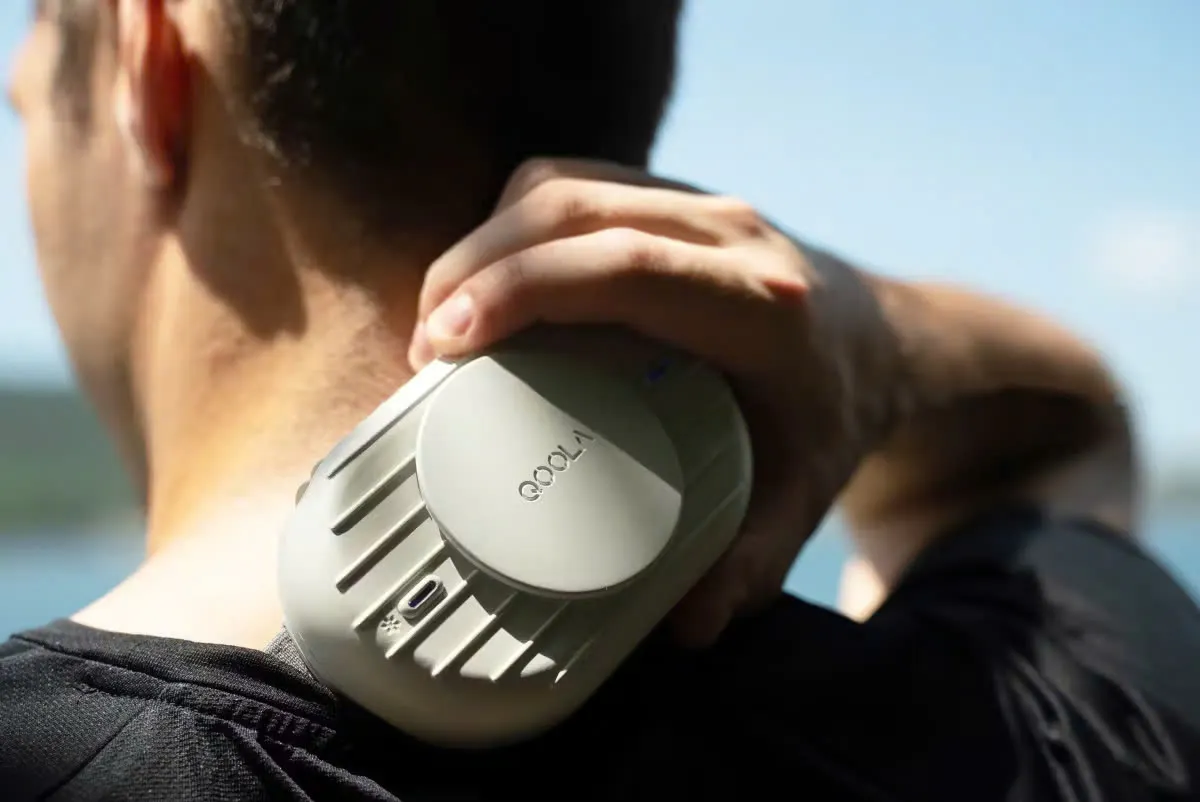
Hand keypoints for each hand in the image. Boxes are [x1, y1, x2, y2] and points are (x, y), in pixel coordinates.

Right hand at [409, 158, 904, 646]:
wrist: (877, 342)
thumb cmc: (830, 420)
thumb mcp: (802, 498)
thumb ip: (750, 563)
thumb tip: (684, 625)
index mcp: (757, 307)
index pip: (625, 268)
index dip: (525, 290)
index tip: (449, 343)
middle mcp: (728, 236)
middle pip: (571, 213)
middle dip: (476, 268)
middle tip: (429, 353)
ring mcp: (698, 203)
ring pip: (560, 187)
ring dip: (484, 243)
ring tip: (446, 325)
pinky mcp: (668, 195)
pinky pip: (570, 185)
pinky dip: (510, 227)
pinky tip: (489, 287)